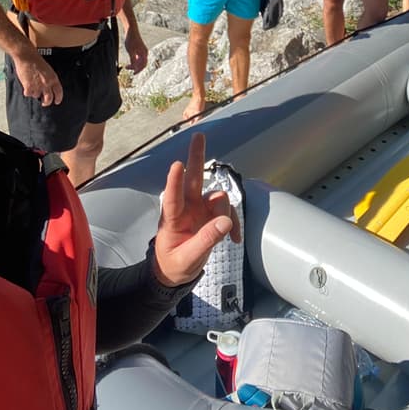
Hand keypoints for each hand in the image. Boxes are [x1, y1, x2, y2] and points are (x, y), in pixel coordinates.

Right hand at [15, 52, 62, 106]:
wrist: (27, 57)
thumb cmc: (37, 61)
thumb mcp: (48, 70)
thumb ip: (49, 79)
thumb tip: (49, 87)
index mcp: (53, 79)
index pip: (59, 92)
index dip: (58, 98)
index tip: (57, 101)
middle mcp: (47, 84)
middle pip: (49, 99)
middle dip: (46, 102)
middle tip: (44, 103)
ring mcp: (38, 87)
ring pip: (37, 96)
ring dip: (34, 93)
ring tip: (32, 85)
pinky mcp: (29, 87)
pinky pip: (28, 94)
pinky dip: (27, 91)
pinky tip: (26, 85)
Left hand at [124, 28, 147, 72]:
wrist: (131, 31)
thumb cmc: (131, 40)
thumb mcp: (131, 51)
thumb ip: (133, 60)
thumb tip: (134, 67)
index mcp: (144, 53)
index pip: (143, 65)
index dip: (138, 70)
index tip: (133, 74)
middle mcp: (145, 53)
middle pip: (142, 64)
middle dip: (135, 68)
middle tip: (127, 68)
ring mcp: (142, 51)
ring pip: (139, 61)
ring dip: (134, 64)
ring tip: (127, 66)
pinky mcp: (139, 49)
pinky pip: (138, 58)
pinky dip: (134, 61)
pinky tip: (129, 61)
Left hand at [152, 133, 240, 286]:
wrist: (175, 273)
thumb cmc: (174, 265)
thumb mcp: (188, 259)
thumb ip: (206, 240)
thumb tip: (226, 223)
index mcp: (172, 219)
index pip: (173, 199)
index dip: (174, 181)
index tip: (177, 165)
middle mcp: (186, 208)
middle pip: (192, 179)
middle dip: (196, 157)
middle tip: (198, 135)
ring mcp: (199, 209)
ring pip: (218, 197)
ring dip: (226, 211)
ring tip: (231, 234)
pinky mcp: (211, 214)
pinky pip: (227, 211)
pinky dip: (234, 224)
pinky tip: (235, 240)